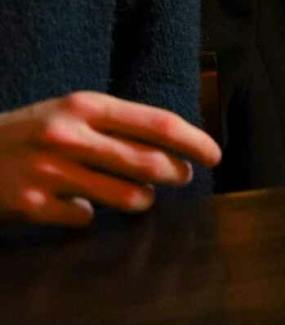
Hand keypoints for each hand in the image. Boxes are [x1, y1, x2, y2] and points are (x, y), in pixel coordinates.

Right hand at [0, 93, 221, 228]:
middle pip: (149, 162)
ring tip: (138, 195)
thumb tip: (175, 146)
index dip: (194, 141)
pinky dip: (89, 215)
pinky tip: (78, 206)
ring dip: (142, 200)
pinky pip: (86, 218)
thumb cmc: (28, 134)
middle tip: (182, 176)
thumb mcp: (68, 114)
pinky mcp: (31, 205)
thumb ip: (115, 125)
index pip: (157, 124)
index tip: (215, 154)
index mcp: (84, 106)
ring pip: (127, 197)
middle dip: (177, 173)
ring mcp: (48, 172)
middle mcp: (68, 136)